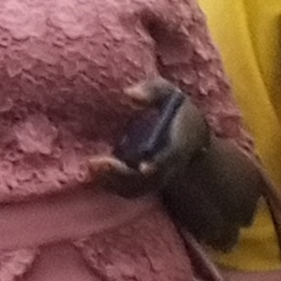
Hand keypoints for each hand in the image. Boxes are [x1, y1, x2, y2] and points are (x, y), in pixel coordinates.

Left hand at [88, 78, 211, 198]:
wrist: (188, 136)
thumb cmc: (174, 110)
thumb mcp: (169, 94)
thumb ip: (153, 90)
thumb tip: (130, 94)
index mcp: (179, 145)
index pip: (170, 159)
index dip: (158, 164)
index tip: (143, 167)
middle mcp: (168, 167)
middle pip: (149, 180)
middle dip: (124, 176)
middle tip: (96, 163)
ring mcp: (155, 177)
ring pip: (136, 189)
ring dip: (113, 181)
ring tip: (92, 166)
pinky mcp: (141, 182)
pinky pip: (127, 190)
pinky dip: (111, 184)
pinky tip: (94, 171)